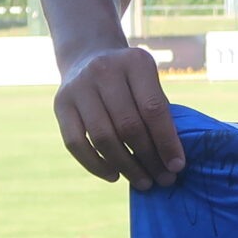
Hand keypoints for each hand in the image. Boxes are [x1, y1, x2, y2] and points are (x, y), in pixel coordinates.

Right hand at [52, 47, 184, 189]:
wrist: (89, 56)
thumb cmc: (130, 80)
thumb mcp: (149, 83)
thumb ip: (160, 114)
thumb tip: (171, 161)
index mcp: (135, 63)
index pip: (153, 110)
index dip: (166, 142)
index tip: (177, 166)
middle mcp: (104, 70)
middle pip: (128, 126)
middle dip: (148, 158)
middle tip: (163, 180)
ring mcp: (79, 86)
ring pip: (102, 138)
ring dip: (125, 166)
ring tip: (142, 181)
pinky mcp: (60, 104)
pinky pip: (75, 143)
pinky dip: (96, 165)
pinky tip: (114, 175)